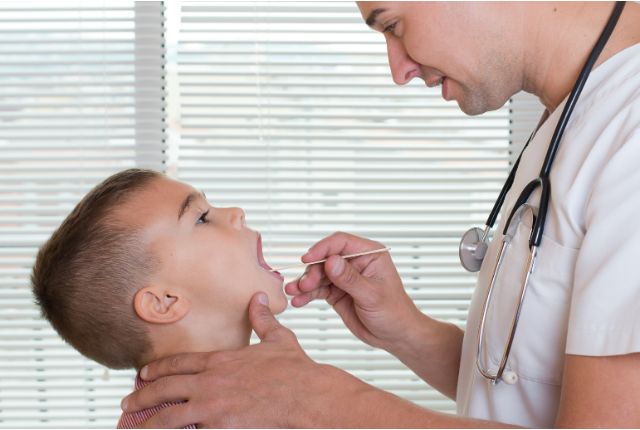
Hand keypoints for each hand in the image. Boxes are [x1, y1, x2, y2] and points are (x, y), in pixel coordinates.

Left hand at [120, 293, 358, 427]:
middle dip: (142, 395)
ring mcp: (214, 406)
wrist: (308, 395)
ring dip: (148, 421)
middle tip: (126, 401)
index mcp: (221, 360)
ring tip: (133, 425)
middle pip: (165, 388)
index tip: (143, 374)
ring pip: (170, 415)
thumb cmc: (295, 369)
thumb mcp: (278, 339)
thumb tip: (258, 297)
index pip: (179, 363)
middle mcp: (211, 382)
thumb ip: (263, 319)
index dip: (158, 369)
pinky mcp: (222, 426)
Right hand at [285, 232, 423, 353]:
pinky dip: (307, 295)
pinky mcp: (336, 291)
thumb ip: (350, 279)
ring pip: (318, 274)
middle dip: (312, 271)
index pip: (341, 243)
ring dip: (305, 283)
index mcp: (369, 254)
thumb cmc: (393, 312)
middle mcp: (355, 262)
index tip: (308, 258)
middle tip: (304, 285)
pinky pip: (318, 289)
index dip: (322, 248)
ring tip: (294, 292)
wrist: (395, 335)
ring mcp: (344, 277)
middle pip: (325, 258)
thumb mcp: (372, 295)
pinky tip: (298, 301)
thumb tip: (331, 262)